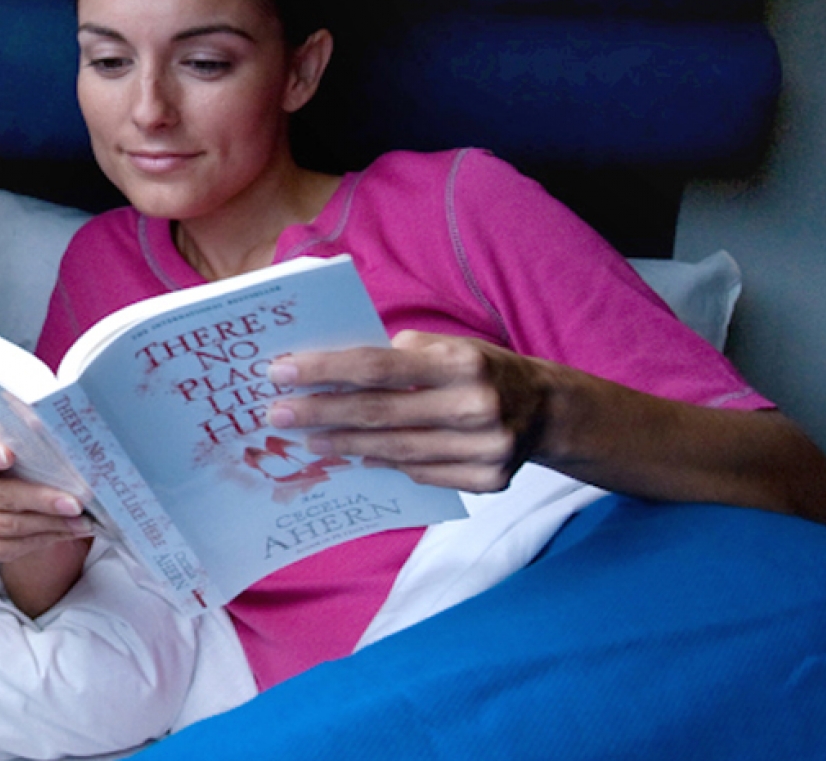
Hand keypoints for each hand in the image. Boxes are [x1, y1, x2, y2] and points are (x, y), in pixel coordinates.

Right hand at [0, 438, 91, 564]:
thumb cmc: (11, 469)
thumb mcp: (11, 449)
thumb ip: (23, 441)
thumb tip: (50, 432)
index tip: (9, 454)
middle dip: (40, 499)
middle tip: (75, 502)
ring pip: (9, 526)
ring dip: (50, 524)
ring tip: (81, 521)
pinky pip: (11, 548)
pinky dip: (44, 540)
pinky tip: (67, 531)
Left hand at [267, 330, 555, 492]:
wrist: (547, 409)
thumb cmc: (480, 370)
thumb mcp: (449, 346)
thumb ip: (399, 356)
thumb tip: (332, 369)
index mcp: (461, 362)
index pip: (377, 366)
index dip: (325, 370)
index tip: (280, 373)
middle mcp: (475, 406)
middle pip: (379, 413)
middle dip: (320, 413)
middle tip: (278, 415)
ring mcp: (484, 449)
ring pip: (395, 451)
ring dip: (344, 446)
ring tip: (308, 441)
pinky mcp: (487, 480)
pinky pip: (420, 474)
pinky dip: (384, 465)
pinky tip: (355, 459)